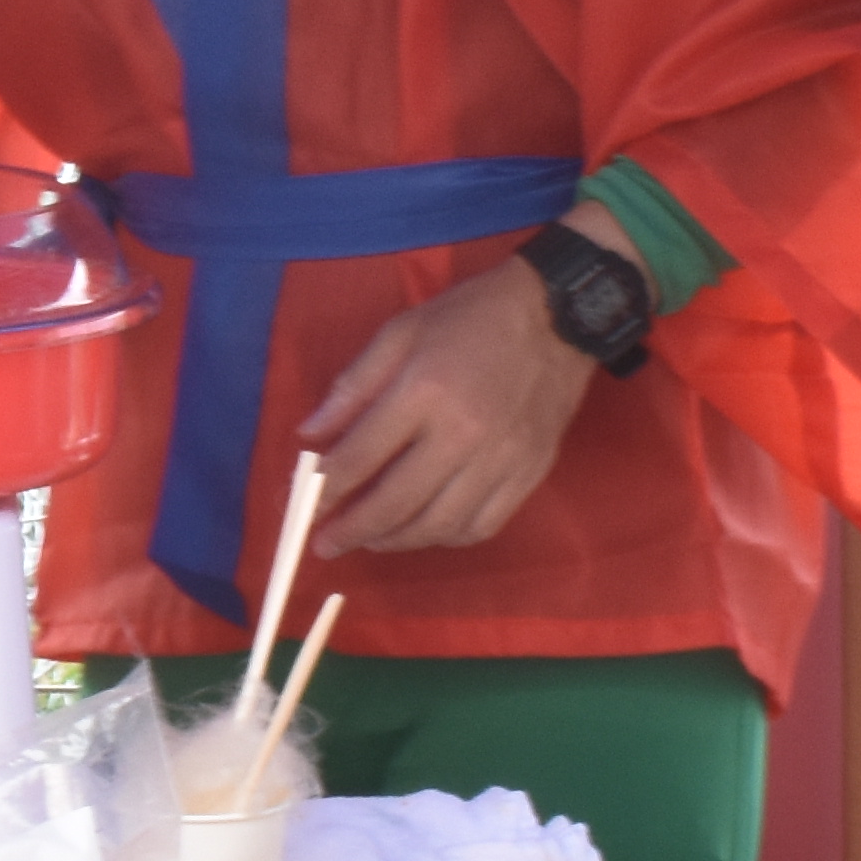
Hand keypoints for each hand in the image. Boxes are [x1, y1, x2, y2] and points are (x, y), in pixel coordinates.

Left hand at [292, 222, 628, 554]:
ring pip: (440, 524)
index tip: (304, 507)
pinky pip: (484, 525)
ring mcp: (502, 460)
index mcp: (424, 392)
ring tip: (370, 540)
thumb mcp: (399, 333)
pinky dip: (448, 537)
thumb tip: (310, 433)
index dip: (327, 488)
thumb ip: (352, 386)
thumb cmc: (469, 318)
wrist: (556, 316)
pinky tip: (425, 530)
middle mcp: (463, 434)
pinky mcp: (530, 473)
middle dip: (353, 529)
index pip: (362, 455)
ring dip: (397, 540)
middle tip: (326, 543)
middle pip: (398, 501)